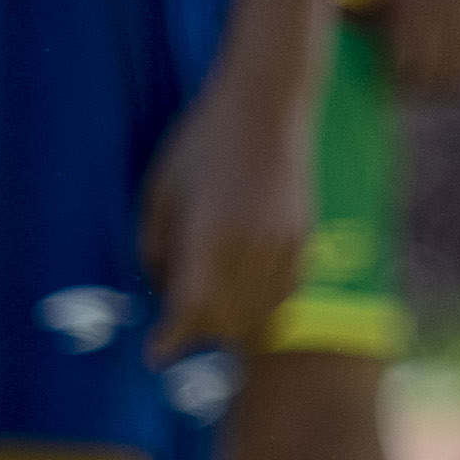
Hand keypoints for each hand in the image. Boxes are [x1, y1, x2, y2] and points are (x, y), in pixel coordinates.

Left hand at [139, 46, 317, 356]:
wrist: (266, 105)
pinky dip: (262, 310)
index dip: (171, 339)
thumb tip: (163, 289)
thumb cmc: (202, 142)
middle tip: (178, 319)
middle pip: (225, 321)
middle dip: (198, 330)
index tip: (155, 354)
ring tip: (210, 308)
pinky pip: (285, 298)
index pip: (190, 308)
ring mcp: (284, 246)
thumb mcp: (160, 190)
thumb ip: (156, 246)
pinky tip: (244, 297)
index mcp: (210, 235)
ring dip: (230, 325)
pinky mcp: (304, 240)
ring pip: (259, 317)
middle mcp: (251, 248)